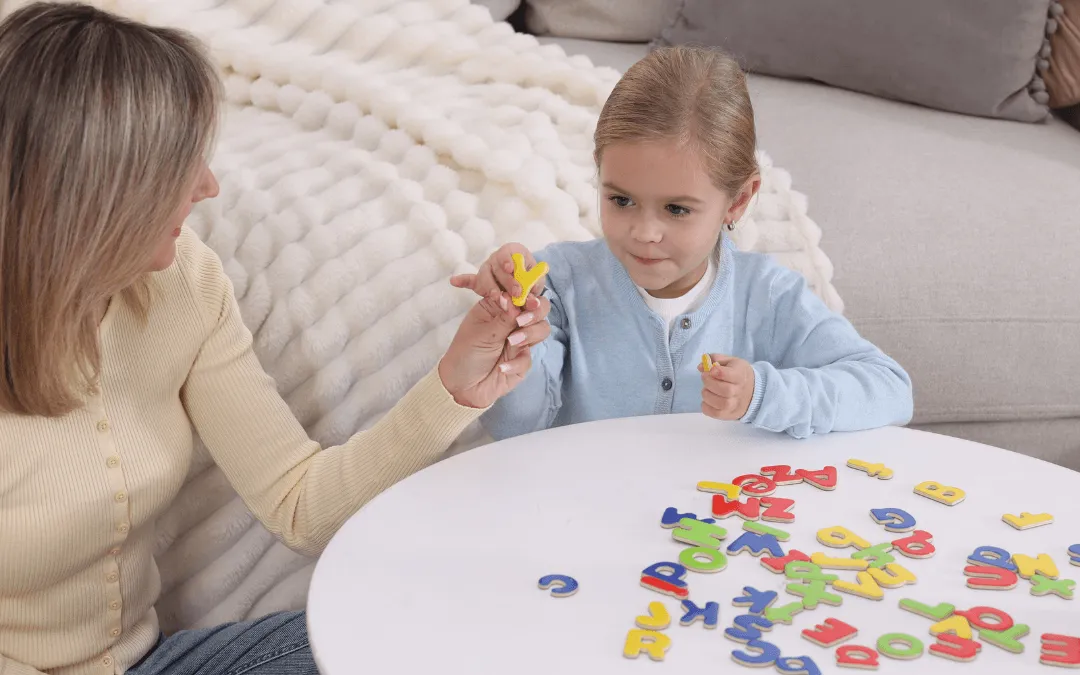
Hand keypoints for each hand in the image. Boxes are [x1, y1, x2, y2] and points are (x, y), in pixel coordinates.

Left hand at [438, 289, 551, 408]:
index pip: (520, 291)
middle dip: (535, 311)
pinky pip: (530, 356)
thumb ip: (503, 317)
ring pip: (542, 328)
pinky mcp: (524, 359)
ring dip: (529, 333)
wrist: (462, 387)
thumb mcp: (482, 332)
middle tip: (522, 319)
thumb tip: (515, 298)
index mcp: (500, 307)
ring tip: (511, 342)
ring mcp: (521, 339)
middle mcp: (514, 320)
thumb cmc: (465, 354)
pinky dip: (517, 362)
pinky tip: (502, 368)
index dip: (528, 290)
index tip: (527, 297)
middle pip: (539, 308)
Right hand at [449, 243, 542, 300]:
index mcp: (515, 253)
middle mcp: (499, 258)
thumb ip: (534, 291)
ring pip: (486, 275)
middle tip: (515, 293)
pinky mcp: (480, 280)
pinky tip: (454, 281)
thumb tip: (533, 301)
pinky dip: (463, 281)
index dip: (508, 259)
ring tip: (496, 297)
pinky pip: (470, 280)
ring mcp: (488, 268)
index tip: (510, 268)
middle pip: (498, 266)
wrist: (524, 290)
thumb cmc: (530, 284)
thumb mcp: (535, 285)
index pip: (509, 251)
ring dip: (491, 287)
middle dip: (507, 280)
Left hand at [699, 354, 754, 420]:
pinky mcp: (729, 414)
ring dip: (707, 395)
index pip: (731, 375)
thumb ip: (715, 359)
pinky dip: (706, 407)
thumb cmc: (737, 373)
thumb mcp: (730, 361)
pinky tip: (707, 400)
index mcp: (741, 375)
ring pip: (722, 403)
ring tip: (706, 389)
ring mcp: (736, 404)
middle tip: (705, 377)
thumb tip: (701, 366)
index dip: (717, 372)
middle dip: (710, 383)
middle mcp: (740, 391)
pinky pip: (716, 414)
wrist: (752, 390)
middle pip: (726, 390)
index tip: (711, 370)